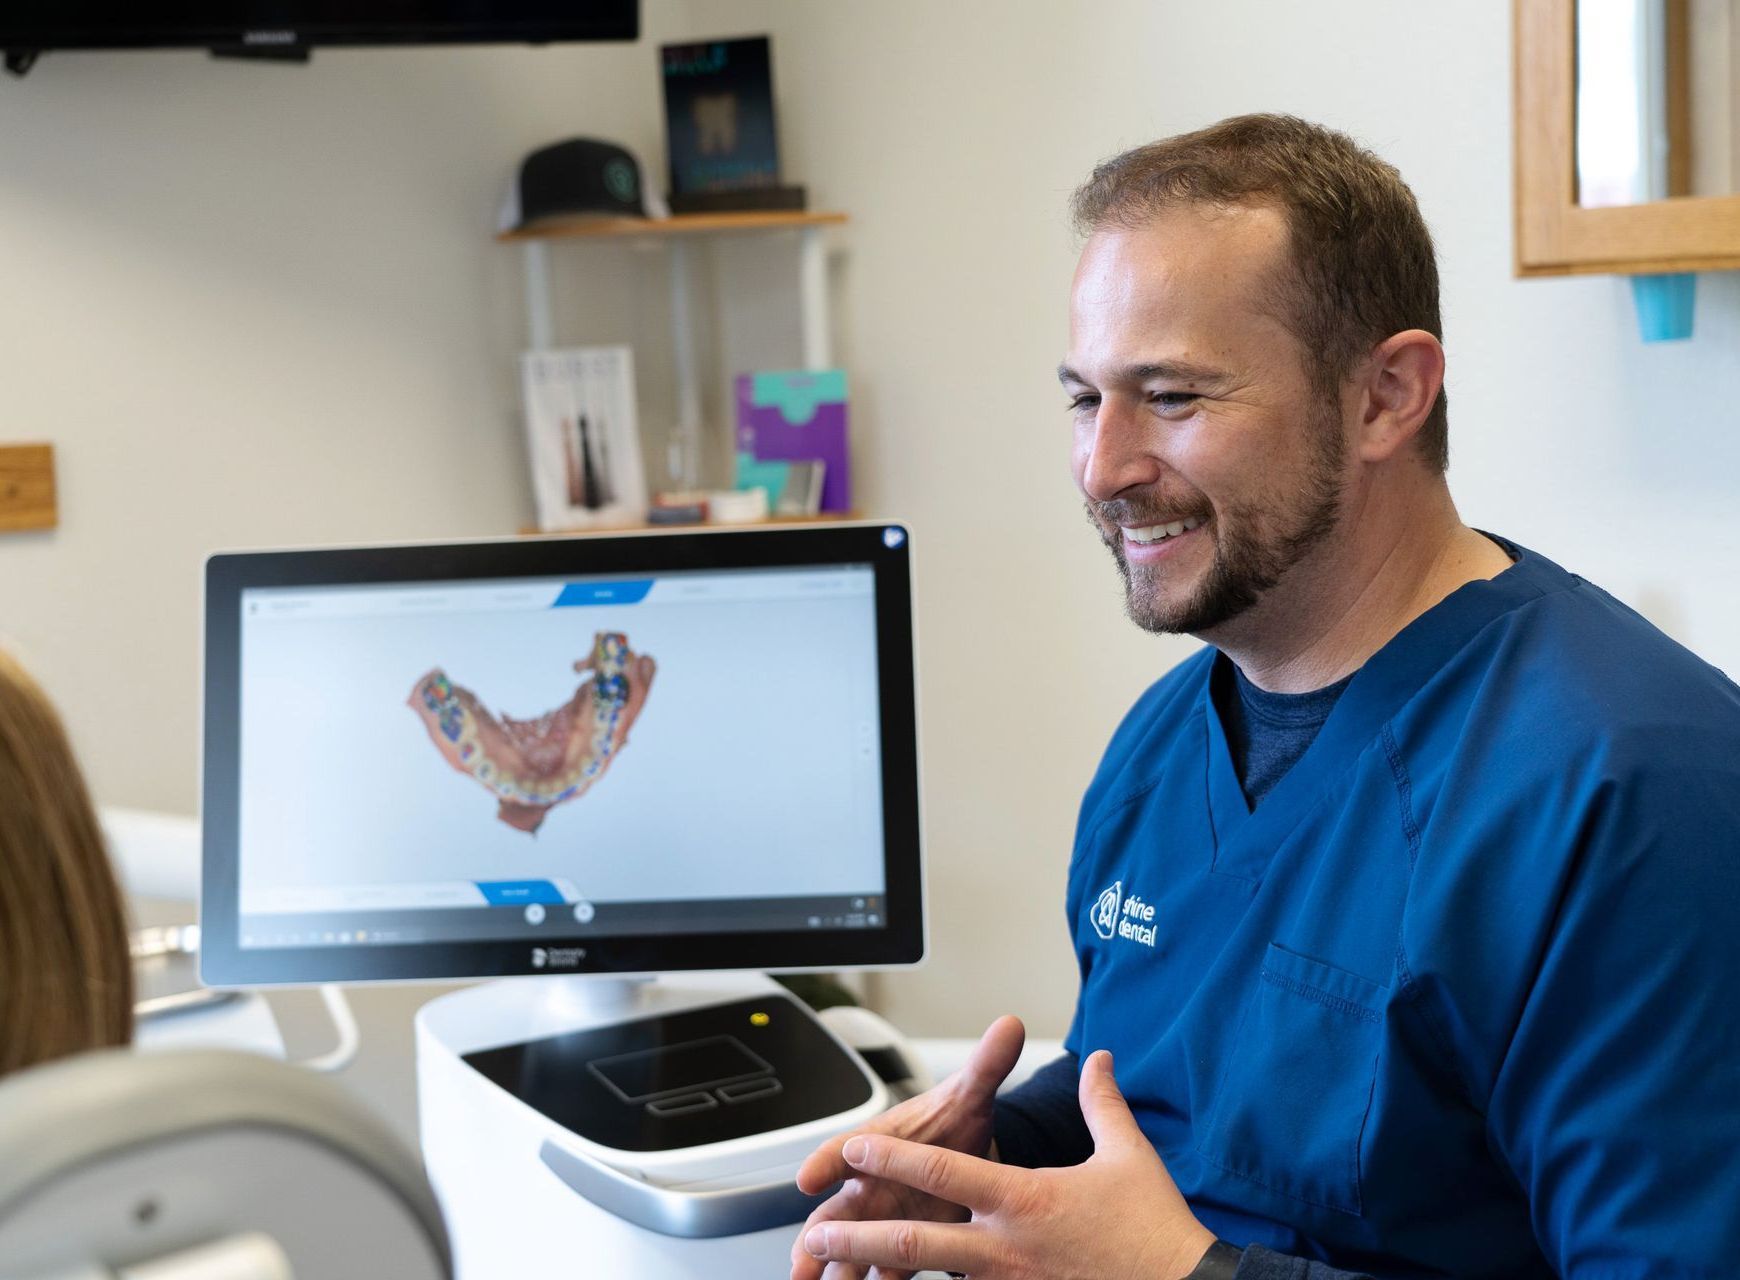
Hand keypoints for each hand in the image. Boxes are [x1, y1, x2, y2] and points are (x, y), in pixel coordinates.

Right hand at [790, 1014, 1025, 1279]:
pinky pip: (882, 1269)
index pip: (846, 1148)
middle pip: (835, 1210)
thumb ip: (986, 1066)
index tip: (808, 1178)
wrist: (972, 1157)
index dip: (826, 1161)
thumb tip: (1008, 1025)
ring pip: (850, 1247)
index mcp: (880, 1143)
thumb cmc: (956, 1124)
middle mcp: (872, 1184)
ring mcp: (884, 1219)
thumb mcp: (971, 1095)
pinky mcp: (904, 1246)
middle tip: (803, 1257)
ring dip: (835, 1268)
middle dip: (818, 1235)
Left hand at [797, 1049, 1216, 1279]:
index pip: (942, 1171)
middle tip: (818, 1232)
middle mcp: (1007, 1246)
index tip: (854, 1146)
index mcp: (1024, 1199)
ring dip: (882, 1270)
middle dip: (859, 1235)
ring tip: (839, 1271)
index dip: (892, 1156)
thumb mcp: (1128, 1155)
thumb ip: (1102, 1103)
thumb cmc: (1155, 1230)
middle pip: (915, 1240)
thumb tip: (1099, 1059)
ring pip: (931, 1275)